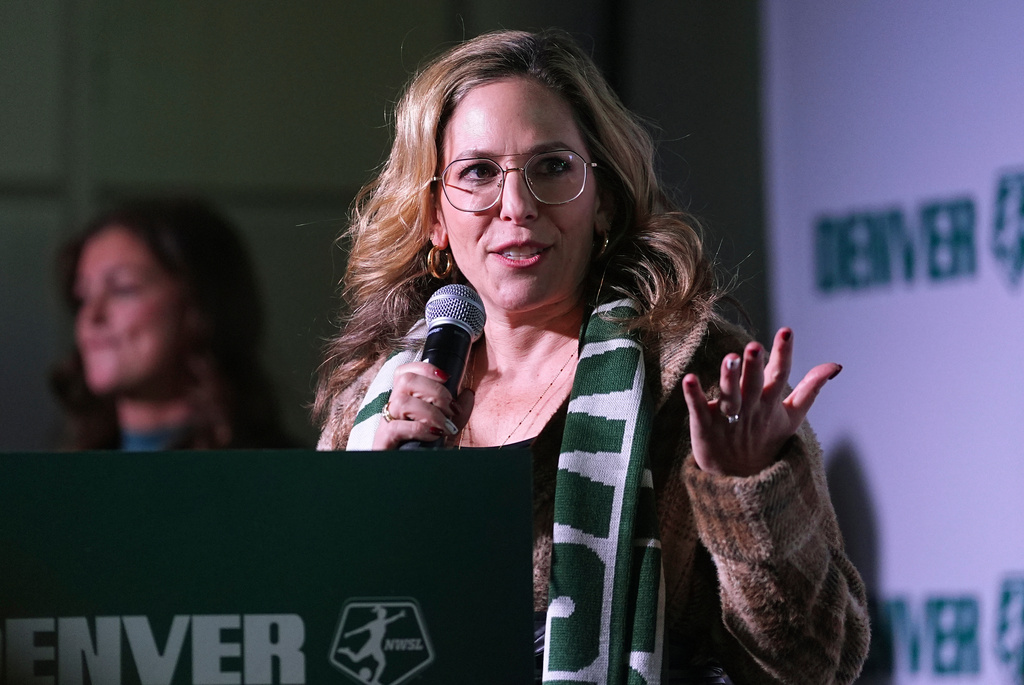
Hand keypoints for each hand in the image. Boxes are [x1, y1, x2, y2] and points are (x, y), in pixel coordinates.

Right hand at [371, 361, 474, 449]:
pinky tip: (433, 435)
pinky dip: (420, 429)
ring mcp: (386, 425)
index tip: (446, 376)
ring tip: (444, 427)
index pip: (405, 372)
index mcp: (405, 400)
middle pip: (405, 380)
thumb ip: (458, 413)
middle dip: (434, 390)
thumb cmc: (426, 451)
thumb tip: (467, 393)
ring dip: (430, 412)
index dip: (425, 368)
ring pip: (401, 402)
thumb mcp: (447, 429)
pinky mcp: (383, 442)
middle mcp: (393, 409)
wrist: (413, 476)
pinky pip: (396, 427)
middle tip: (451, 409)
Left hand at [681, 328, 840, 476]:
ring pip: (729, 396)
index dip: (783, 353)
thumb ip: (811, 389)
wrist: (741, 479)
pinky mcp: (705, 426)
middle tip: (755, 347)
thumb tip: (835, 365)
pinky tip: (690, 379)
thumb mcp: (792, 416)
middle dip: (754, 367)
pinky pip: (699, 409)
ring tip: (729, 358)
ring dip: (729, 378)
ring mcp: (727, 418)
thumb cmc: (766, 440)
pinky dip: (694, 395)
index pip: (780, 375)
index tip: (786, 331)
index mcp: (770, 403)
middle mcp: (751, 409)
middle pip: (753, 385)